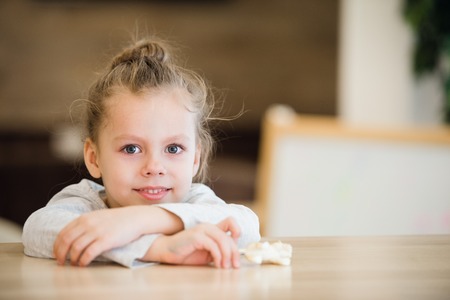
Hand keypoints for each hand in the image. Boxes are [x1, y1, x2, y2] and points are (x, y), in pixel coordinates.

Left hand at [53, 206, 182, 265]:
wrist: (135, 218)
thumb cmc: (117, 220)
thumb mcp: (97, 217)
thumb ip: (85, 224)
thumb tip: (72, 236)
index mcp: (84, 218)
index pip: (63, 233)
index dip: (57, 246)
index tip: (57, 254)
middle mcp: (88, 224)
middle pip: (66, 241)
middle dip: (61, 254)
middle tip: (62, 262)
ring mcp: (96, 232)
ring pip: (75, 248)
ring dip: (72, 259)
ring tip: (74, 264)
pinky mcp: (105, 240)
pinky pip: (88, 253)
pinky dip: (83, 261)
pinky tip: (84, 264)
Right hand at [145, 217, 240, 268]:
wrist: (168, 251)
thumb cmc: (187, 253)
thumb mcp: (207, 252)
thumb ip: (219, 250)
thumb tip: (234, 257)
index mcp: (212, 229)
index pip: (230, 221)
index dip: (237, 230)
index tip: (237, 244)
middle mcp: (209, 227)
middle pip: (229, 236)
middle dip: (234, 253)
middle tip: (234, 266)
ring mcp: (202, 230)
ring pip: (223, 240)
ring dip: (227, 255)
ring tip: (225, 266)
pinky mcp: (196, 236)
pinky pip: (213, 245)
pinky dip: (218, 256)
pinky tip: (216, 264)